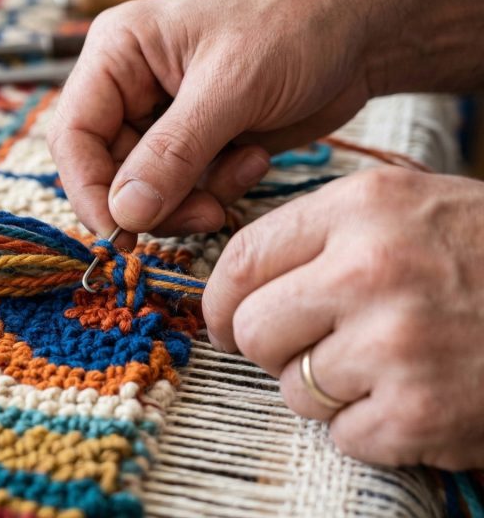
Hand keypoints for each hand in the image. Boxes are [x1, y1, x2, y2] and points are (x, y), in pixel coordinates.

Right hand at [47, 0, 372, 244]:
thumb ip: (173, 154)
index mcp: (118, 52)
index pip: (74, 134)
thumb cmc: (297, 26)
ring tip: (243, 171)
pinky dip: (217, 190)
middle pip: (106, 170)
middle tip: (202, 216)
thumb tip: (122, 214)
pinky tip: (255, 158)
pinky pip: (184, 191)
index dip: (89, 189)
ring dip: (191, 199)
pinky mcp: (197, 144)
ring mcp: (163, 118)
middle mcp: (130, 86)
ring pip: (145, 190)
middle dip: (153, 201)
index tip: (120, 233)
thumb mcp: (232, 87)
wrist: (365, 29)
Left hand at [203, 167, 483, 468]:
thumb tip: (234, 281)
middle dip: (275, 347)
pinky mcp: (421, 412)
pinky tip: (415, 396)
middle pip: (252, 330)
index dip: (221, 300)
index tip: (227, 320)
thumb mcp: (408, 206)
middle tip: (320, 345)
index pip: (240, 260)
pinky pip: (343, 435)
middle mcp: (371, 270)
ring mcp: (397, 344)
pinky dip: (372, 428)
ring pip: (294, 389)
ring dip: (329, 389)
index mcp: (362, 208)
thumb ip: (322, 232)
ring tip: (387, 365)